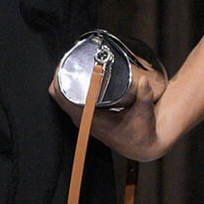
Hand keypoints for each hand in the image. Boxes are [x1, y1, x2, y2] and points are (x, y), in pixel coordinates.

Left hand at [47, 66, 164, 161]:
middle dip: (61, 75)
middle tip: (68, 57)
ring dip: (63, 80)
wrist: (142, 147)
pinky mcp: (86, 118)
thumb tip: (144, 81)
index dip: (61, 80)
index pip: (66, 100)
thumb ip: (144, 96)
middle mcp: (84, 121)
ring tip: (69, 62)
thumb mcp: (144, 114)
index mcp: (93, 121)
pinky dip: (67, 87)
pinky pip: (69, 101)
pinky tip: (72, 76)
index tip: (64, 64)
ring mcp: (83, 120)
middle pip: (59, 96)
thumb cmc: (141, 133)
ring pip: (62, 98)